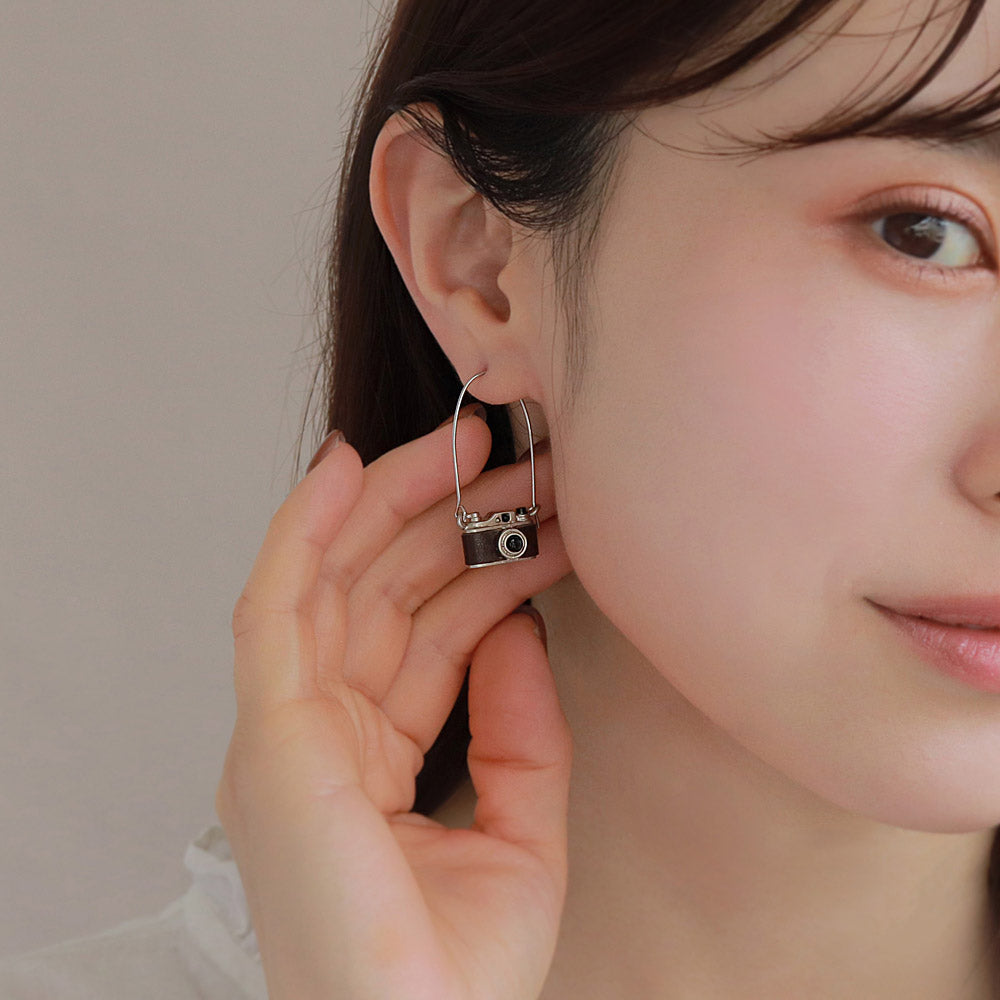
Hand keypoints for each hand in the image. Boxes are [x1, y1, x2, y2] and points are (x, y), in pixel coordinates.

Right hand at [215, 409, 572, 999]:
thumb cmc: (459, 969)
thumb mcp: (521, 821)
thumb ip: (520, 721)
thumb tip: (520, 627)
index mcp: (371, 757)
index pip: (426, 635)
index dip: (482, 568)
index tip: (539, 516)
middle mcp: (322, 732)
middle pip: (380, 594)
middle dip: (443, 518)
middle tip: (507, 461)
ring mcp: (289, 729)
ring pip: (333, 583)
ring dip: (392, 506)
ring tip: (457, 444)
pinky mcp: (270, 732)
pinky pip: (277, 608)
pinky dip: (303, 533)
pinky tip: (343, 467)